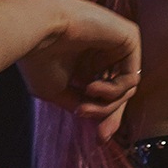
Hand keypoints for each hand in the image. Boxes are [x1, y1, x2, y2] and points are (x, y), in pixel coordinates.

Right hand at [14, 0, 140, 140]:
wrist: (35, 28)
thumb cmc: (37, 57)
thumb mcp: (56, 91)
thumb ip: (80, 103)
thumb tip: (97, 120)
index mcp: (85, 60)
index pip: (104, 92)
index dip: (103, 115)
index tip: (100, 139)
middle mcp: (102, 51)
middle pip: (119, 92)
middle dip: (110, 115)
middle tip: (102, 136)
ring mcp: (116, 43)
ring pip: (126, 88)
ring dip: (107, 105)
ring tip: (83, 106)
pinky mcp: (129, 36)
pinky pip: (132, 77)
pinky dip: (115, 90)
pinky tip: (92, 87)